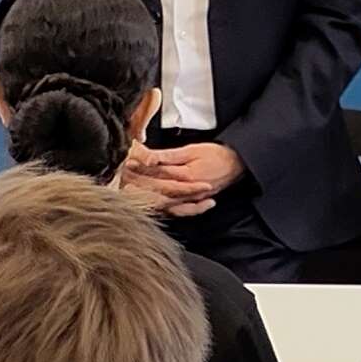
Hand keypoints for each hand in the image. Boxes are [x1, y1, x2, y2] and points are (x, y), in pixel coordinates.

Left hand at [124, 140, 241, 217]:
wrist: (237, 165)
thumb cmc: (216, 155)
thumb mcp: (191, 150)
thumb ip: (167, 157)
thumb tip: (147, 157)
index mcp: (184, 177)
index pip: (155, 175)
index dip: (140, 170)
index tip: (126, 164)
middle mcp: (185, 193)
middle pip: (155, 191)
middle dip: (139, 185)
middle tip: (123, 179)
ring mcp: (189, 201)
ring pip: (162, 202)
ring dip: (146, 197)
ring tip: (131, 190)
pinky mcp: (191, 204)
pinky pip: (173, 211)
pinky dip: (162, 208)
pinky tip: (150, 205)